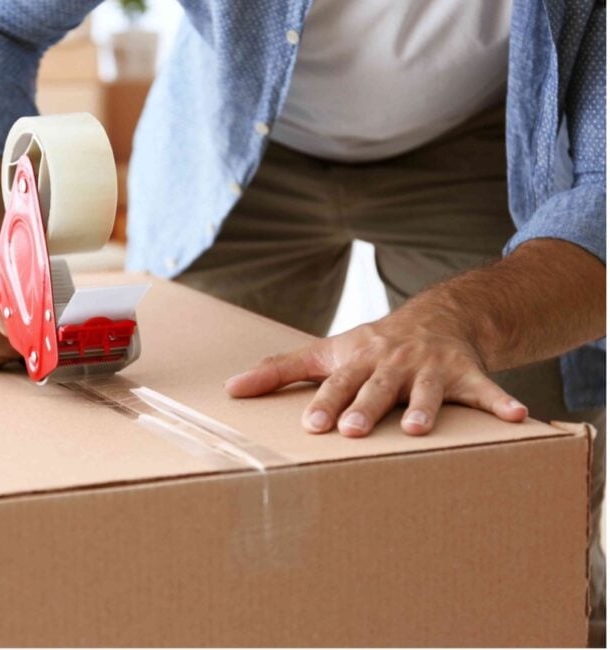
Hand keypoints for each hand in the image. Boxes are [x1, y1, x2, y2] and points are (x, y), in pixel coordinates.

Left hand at [224, 307, 528, 436]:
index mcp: (358, 360)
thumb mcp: (328, 353)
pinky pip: (487, 389)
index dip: (325, 403)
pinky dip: (502, 402)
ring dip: (425, 407)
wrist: (440, 316)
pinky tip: (518, 418)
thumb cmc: (373, 346)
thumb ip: (279, 370)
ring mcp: (432, 367)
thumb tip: (230, 389)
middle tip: (354, 430)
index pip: (336, 383)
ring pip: (428, 390)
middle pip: (377, 386)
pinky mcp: (468, 372)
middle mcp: (393, 362)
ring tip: (418, 429)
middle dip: (366, 406)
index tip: (312, 425)